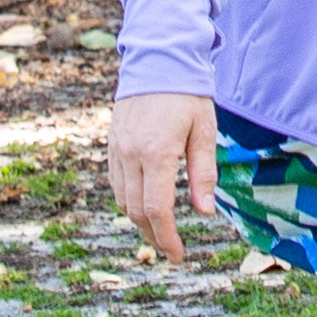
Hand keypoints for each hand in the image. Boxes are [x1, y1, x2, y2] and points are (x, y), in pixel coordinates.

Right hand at [110, 92, 220, 263]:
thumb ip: (203, 173)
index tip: (177, 255)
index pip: (157, 208)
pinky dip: (129, 202)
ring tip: (160, 233)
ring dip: (140, 221)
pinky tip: (145, 206)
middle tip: (171, 251)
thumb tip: (205, 213)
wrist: (157, 60)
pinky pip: (116, 184)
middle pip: (137, 210)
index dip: (167, 237)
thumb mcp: (204, 131)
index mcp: (156, 152)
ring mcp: (117, 150)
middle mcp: (130, 155)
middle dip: (154, 235)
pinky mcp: (112, 145)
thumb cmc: (187, 94)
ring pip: (123, 200)